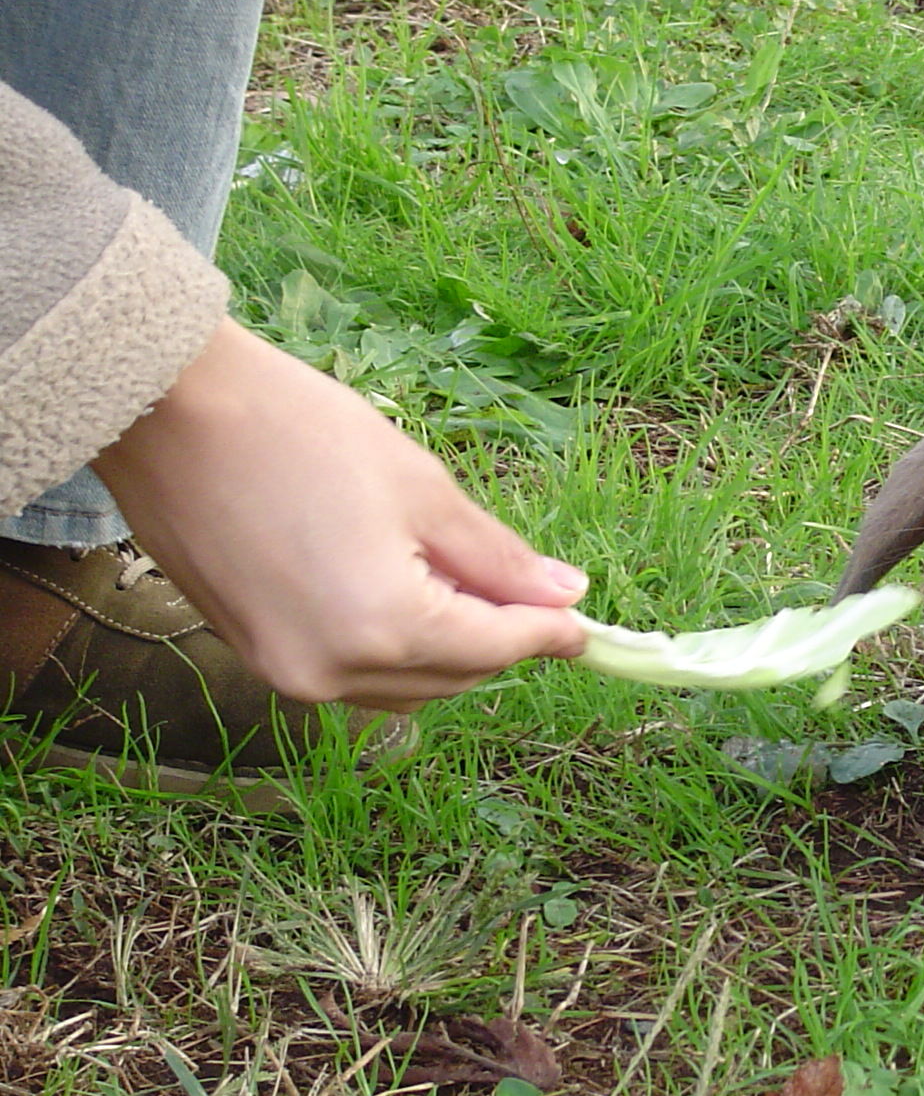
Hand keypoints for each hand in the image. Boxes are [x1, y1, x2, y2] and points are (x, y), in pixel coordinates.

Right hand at [93, 318, 587, 710]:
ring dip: (447, 646)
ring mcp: (285, 672)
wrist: (167, 411)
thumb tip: (566, 595)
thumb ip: (498, 558)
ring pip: (405, 684)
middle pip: (455, 676)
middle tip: (528, 586)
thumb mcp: (422, 490)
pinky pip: (351, 672)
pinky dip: (392, 644)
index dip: (548, 631)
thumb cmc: (296, 432)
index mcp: (383, 628)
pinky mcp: (254, 655)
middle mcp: (331, 672)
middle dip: (499, 637)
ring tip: (458, 575)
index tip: (584, 619)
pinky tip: (401, 586)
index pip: (496, 648)